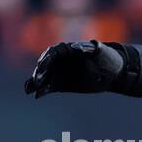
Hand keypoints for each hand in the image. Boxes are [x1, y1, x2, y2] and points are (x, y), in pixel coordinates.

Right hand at [24, 40, 141, 97]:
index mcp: (67, 49)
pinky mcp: (61, 84)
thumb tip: (88, 45)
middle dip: (39, 73)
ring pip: (44, 77)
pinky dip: (42, 91)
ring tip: (29, 90)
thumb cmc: (108, 58)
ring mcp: (59, 72)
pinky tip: (37, 95)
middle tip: (36, 81)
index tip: (41, 67)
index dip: (46, 60)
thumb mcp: (102, 53)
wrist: (113, 73)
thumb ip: (93, 49)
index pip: (52, 53)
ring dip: (35, 83)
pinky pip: (49, 87)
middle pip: (45, 66)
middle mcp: (59, 60)